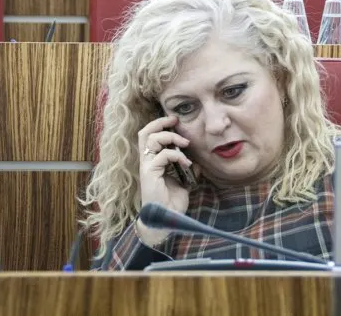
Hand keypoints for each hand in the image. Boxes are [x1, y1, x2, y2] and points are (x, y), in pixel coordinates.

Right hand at [136, 115, 193, 245]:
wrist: (166, 220)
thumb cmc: (171, 204)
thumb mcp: (183, 183)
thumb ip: (187, 170)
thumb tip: (196, 162)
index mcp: (152, 161)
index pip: (149, 135)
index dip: (160, 125)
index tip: (175, 121)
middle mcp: (146, 161)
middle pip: (144, 132)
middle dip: (160, 122)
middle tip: (175, 120)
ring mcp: (146, 166)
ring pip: (150, 139)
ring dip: (170, 137)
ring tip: (184, 143)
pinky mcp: (149, 173)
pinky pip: (162, 155)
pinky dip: (176, 155)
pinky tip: (186, 163)